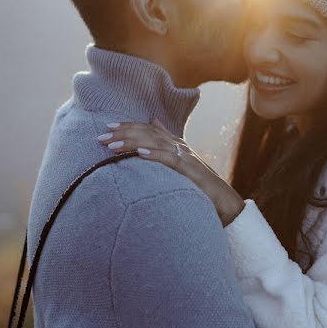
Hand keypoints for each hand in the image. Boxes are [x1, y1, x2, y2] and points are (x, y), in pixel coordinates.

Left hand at [98, 119, 245, 225]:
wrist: (225, 201)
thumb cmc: (202, 187)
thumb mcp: (181, 166)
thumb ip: (167, 148)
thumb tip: (154, 127)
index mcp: (176, 144)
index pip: (148, 129)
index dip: (128, 126)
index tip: (108, 128)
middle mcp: (180, 146)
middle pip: (148, 133)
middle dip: (123, 133)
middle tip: (101, 137)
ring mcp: (186, 156)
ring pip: (155, 143)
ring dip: (132, 143)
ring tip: (113, 146)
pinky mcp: (190, 169)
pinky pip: (170, 159)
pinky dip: (155, 154)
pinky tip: (140, 154)